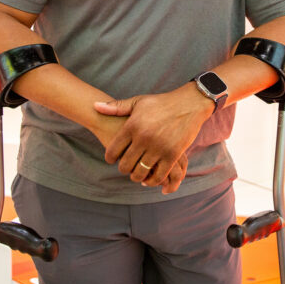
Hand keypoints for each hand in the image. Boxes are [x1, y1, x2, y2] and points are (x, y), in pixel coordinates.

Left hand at [94, 84, 211, 188]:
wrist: (189, 104)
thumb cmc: (162, 103)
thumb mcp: (138, 102)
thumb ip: (117, 107)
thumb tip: (95, 106)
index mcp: (133, 125)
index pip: (113, 150)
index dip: (110, 158)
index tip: (112, 159)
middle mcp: (144, 137)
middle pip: (125, 165)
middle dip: (123, 169)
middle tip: (125, 167)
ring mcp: (159, 147)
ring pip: (140, 173)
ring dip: (137, 177)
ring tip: (137, 174)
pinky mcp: (173, 155)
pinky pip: (159, 175)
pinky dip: (153, 181)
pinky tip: (150, 179)